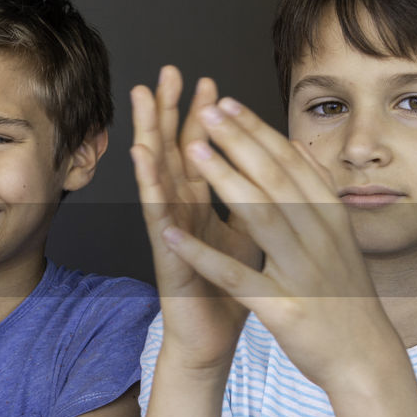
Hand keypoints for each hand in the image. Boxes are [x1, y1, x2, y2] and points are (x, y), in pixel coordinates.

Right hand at [131, 66, 260, 370]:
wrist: (214, 342)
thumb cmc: (231, 293)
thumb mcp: (250, 239)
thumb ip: (254, 204)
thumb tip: (272, 169)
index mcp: (206, 208)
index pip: (205, 153)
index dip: (206, 119)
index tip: (211, 84)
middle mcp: (184, 214)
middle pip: (176, 152)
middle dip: (172, 112)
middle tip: (168, 74)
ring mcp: (172, 233)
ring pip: (159, 176)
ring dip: (151, 135)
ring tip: (144, 104)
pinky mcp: (168, 256)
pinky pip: (159, 216)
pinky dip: (152, 186)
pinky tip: (144, 160)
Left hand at [162, 97, 399, 388]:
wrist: (367, 360)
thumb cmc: (346, 297)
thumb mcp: (340, 239)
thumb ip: (319, 194)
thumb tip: (301, 147)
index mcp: (330, 218)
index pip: (290, 163)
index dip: (257, 131)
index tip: (226, 102)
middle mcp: (319, 237)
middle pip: (274, 178)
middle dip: (238, 141)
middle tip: (204, 110)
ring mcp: (303, 271)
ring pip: (259, 216)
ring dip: (224, 180)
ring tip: (191, 152)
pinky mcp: (283, 308)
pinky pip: (237, 276)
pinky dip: (203, 254)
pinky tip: (171, 235)